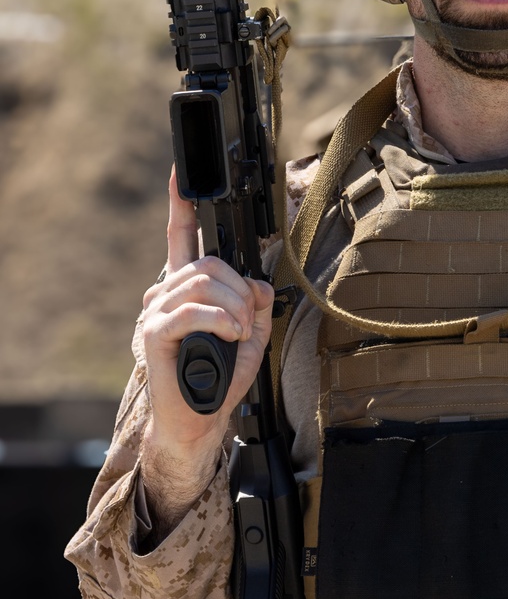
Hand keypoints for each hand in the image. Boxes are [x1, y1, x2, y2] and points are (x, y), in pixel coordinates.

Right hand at [139, 170, 273, 531]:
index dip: (181, 206)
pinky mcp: (154, 333)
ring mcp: (156, 312)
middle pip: (208, 263)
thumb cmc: (218, 383)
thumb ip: (257, 307)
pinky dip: (219, 319)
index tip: (181, 176)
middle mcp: (166, 294)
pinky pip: (190, 310)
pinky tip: (230, 335)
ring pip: (202, 282)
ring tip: (240, 333)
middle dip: (240, 287)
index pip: (181, 239)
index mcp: (186, 290)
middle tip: (249, 319)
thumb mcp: (250, 339)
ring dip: (234, 306)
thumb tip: (261, 284)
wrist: (197, 422)